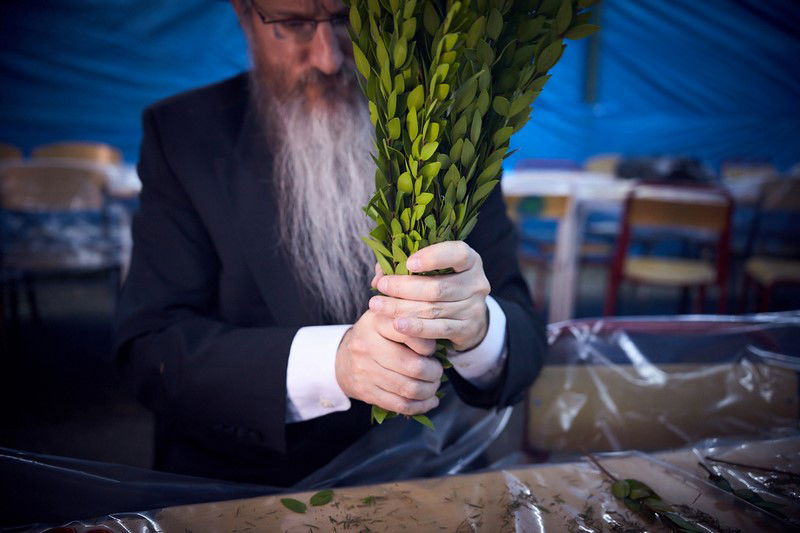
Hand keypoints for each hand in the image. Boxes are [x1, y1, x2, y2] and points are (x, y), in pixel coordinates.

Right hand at [335, 309, 442, 414]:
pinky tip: (429, 401)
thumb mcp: (387, 318)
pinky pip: (400, 404)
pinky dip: (421, 406)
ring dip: (429, 390)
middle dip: (434, 372)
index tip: (432, 349)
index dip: (429, 345)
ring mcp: (365, 371)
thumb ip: (411, 320)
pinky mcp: (366, 392)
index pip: (411, 334)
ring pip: (409, 388)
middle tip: (438, 371)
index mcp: (376, 322)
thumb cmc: (375, 336)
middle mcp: (368, 345)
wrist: (341, 359)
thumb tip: (440, 335)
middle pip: (414, 366)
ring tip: (434, 385)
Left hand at [369, 241, 490, 351]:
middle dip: (404, 287)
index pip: (458, 254)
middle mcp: (476, 283)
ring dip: (402, 308)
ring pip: (434, 309)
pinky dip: (416, 328)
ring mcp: (474, 308)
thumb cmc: (442, 284)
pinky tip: (397, 325)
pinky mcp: (468, 329)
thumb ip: (405, 267)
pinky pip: (439, 329)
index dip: (433, 257)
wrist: (468, 318)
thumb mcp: (431, 270)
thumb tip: (379, 276)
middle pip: (438, 287)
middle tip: (381, 286)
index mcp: (470, 261)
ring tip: (378, 306)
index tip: (408, 262)